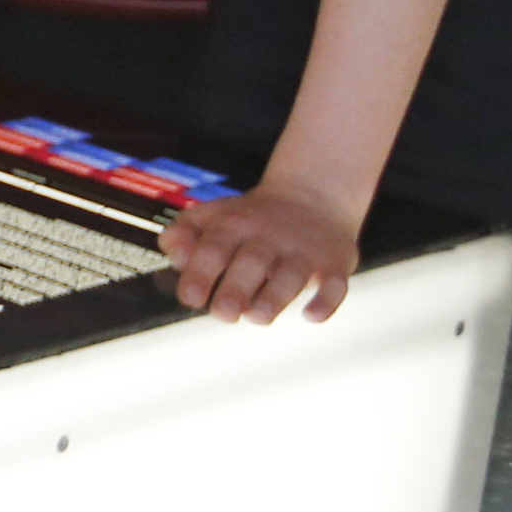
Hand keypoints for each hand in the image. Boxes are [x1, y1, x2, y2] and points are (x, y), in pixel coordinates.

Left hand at [163, 176, 357, 322]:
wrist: (314, 194)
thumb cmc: (252, 217)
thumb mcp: (212, 214)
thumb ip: (182, 233)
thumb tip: (176, 258)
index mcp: (234, 225)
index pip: (213, 248)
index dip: (200, 273)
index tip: (191, 298)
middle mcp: (269, 237)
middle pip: (252, 263)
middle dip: (235, 290)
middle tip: (223, 314)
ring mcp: (304, 251)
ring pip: (291, 275)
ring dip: (275, 299)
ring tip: (258, 317)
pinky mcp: (334, 264)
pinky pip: (335, 284)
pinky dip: (326, 301)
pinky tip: (311, 316)